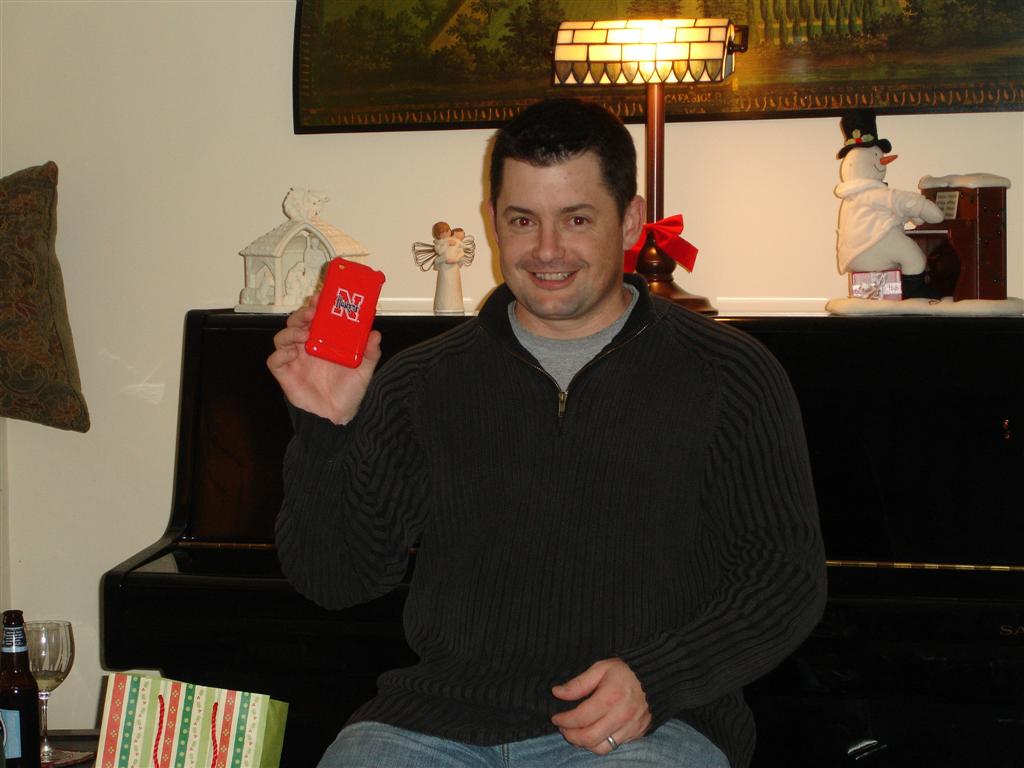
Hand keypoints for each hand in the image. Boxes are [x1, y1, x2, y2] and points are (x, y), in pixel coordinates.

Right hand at [266, 296, 381, 424]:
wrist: (338, 415)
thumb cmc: (348, 391)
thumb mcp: (364, 370)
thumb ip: (369, 353)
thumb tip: (375, 335)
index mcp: (323, 341)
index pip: (315, 318)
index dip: (315, 306)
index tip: (321, 297)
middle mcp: (306, 347)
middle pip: (295, 323)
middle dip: (302, 314)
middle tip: (312, 313)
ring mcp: (294, 360)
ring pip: (282, 337)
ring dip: (291, 332)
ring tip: (304, 334)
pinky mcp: (285, 374)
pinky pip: (274, 360)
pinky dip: (280, 354)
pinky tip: (292, 352)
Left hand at [550, 659, 650, 753]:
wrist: (658, 676)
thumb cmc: (626, 671)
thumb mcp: (600, 668)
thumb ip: (578, 683)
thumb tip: (557, 692)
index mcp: (610, 697)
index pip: (580, 718)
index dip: (564, 721)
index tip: (556, 718)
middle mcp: (620, 716)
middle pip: (589, 738)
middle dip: (571, 736)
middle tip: (563, 728)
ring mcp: (630, 727)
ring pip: (601, 748)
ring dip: (584, 744)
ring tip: (577, 733)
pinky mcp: (637, 734)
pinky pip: (614, 747)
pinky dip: (600, 744)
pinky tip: (593, 733)